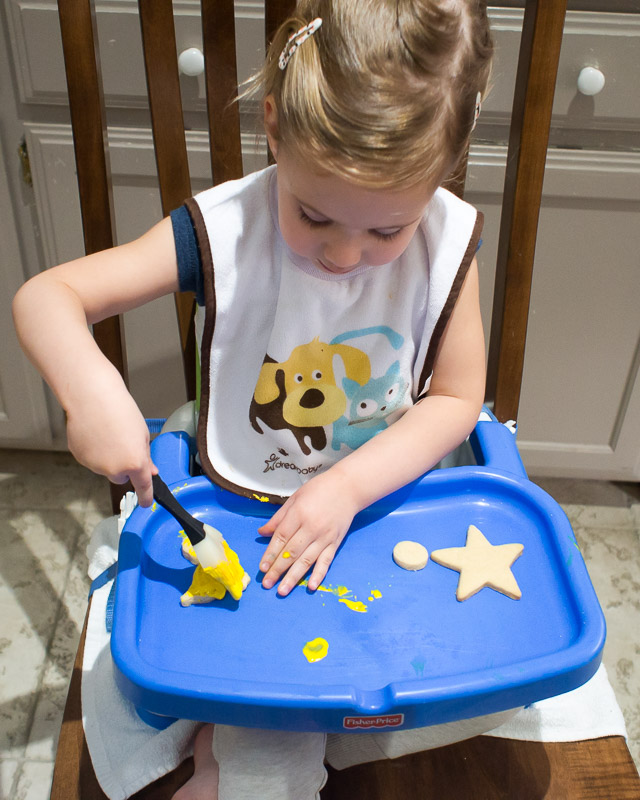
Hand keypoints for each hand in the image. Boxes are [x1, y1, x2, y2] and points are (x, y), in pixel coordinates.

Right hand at [65, 386, 156, 505]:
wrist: (92, 398)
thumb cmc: (120, 411)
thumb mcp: (142, 434)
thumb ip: (145, 456)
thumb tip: (149, 471)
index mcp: (134, 463)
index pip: (143, 487)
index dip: (146, 497)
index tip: (146, 503)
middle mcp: (114, 469)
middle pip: (121, 476)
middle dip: (124, 465)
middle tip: (124, 442)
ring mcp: (95, 465)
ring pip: (105, 467)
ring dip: (108, 456)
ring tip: (108, 432)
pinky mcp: (80, 458)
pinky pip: (91, 459)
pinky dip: (93, 450)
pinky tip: (94, 433)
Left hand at [258, 469, 358, 595]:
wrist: (349, 488)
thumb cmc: (319, 490)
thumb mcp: (295, 498)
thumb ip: (278, 518)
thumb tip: (262, 532)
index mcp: (299, 514)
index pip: (281, 538)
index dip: (270, 554)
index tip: (262, 568)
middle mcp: (312, 527)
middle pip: (291, 552)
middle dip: (277, 570)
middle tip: (267, 584)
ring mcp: (325, 537)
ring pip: (307, 560)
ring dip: (293, 577)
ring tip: (282, 590)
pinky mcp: (335, 542)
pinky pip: (326, 561)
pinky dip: (319, 575)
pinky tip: (310, 586)